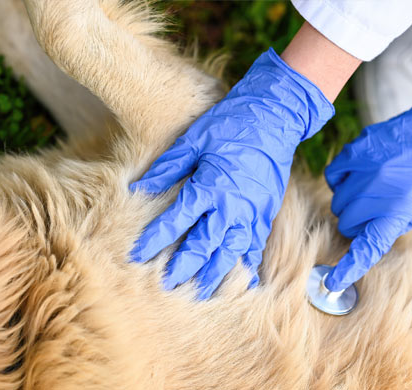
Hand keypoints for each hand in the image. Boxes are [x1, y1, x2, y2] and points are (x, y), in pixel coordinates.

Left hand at [130, 49, 333, 298]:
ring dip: (214, 275)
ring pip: (230, 253)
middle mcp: (231, 206)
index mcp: (209, 186)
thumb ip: (167, 168)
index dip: (154, 240)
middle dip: (183, 268)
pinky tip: (237, 279)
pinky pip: (254, 247)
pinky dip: (245, 265)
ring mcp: (252, 213)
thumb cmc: (230, 124)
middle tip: (166, 285)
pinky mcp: (267, 213)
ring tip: (200, 293)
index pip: (175, 222)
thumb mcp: (193, 140)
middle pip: (203, 246)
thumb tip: (139, 188)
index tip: (137, 255)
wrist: (274, 117)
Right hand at [324, 58, 411, 290]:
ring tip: (371, 193)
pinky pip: (333, 175)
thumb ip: (397, 223)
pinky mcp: (356, 148)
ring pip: (338, 201)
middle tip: (376, 216)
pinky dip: (341, 181)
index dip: (349, 267)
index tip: (333, 282)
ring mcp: (364, 166)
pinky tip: (358, 178)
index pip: (368, 245)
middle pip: (347, 222)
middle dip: (358, 225)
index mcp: (400, 207)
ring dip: (350, 204)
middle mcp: (377, 187)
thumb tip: (370, 231)